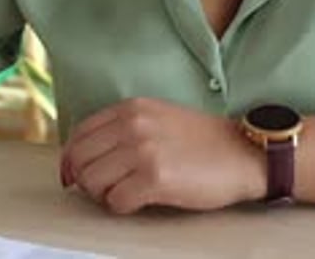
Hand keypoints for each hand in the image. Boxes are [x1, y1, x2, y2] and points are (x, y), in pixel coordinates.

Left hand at [60, 98, 265, 213]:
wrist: (242, 152)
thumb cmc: (201, 141)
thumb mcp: (156, 117)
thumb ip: (122, 128)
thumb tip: (84, 156)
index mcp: (130, 108)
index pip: (79, 134)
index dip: (72, 159)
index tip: (74, 175)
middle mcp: (132, 124)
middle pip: (79, 158)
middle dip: (86, 179)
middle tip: (104, 189)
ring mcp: (143, 150)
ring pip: (92, 181)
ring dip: (104, 194)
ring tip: (125, 193)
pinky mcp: (155, 178)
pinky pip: (115, 201)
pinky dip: (123, 206)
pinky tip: (141, 200)